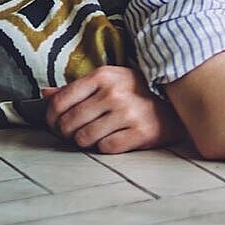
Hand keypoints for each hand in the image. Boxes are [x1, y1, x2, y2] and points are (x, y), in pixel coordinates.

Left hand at [43, 66, 184, 153]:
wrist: (179, 102)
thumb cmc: (138, 92)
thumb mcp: (109, 81)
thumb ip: (76, 89)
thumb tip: (45, 95)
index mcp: (102, 76)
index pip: (59, 102)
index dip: (51, 119)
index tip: (56, 125)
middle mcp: (114, 93)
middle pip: (68, 123)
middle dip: (67, 133)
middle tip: (74, 134)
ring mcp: (128, 113)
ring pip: (84, 138)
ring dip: (86, 142)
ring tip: (96, 136)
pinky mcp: (140, 132)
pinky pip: (106, 148)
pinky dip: (106, 147)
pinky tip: (115, 139)